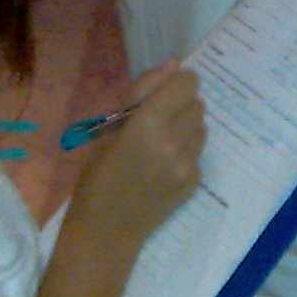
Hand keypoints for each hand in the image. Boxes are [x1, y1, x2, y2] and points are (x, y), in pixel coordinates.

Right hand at [71, 62, 205, 242]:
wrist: (105, 231)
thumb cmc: (95, 176)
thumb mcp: (108, 128)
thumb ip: (141, 92)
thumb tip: (173, 64)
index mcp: (149, 122)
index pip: (187, 82)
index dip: (174, 85)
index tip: (160, 96)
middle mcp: (175, 141)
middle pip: (197, 103)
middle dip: (179, 107)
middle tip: (155, 123)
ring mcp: (188, 164)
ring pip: (201, 127)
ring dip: (185, 128)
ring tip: (159, 145)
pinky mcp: (194, 182)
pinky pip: (198, 153)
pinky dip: (185, 153)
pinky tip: (162, 168)